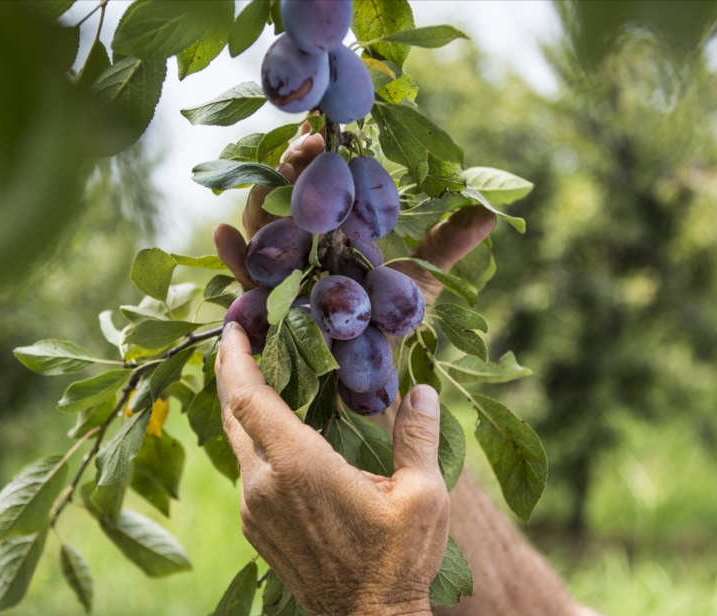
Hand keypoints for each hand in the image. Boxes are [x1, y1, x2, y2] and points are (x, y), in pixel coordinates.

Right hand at [214, 125, 496, 301]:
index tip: (331, 133)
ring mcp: (279, 274)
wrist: (376, 381)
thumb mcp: (424, 280)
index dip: (320, 154)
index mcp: (336, 229)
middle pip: (286, 195)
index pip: (321, 181)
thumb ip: (448, 243)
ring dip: (261, 204)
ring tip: (273, 185)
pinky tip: (222, 235)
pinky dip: (232, 257)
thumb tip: (494, 210)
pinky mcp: (264, 308)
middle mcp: (303, 245)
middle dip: (293, 170)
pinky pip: (241, 278)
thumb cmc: (394, 325)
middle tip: (309, 148)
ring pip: (260, 229)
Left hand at [215, 322, 449, 615]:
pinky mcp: (256, 529)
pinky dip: (256, 440)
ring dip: (246, 406)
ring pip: (238, 442)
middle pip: (232, 412)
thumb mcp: (422, 494)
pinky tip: (282, 432)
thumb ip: (418, 435)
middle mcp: (263, 483)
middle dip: (235, 369)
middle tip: (247, 334)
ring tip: (270, 374)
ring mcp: (254, 509)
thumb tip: (421, 389)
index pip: (248, 394)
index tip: (234, 322)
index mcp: (297, 464)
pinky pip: (247, 470)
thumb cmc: (399, 562)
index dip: (236, 354)